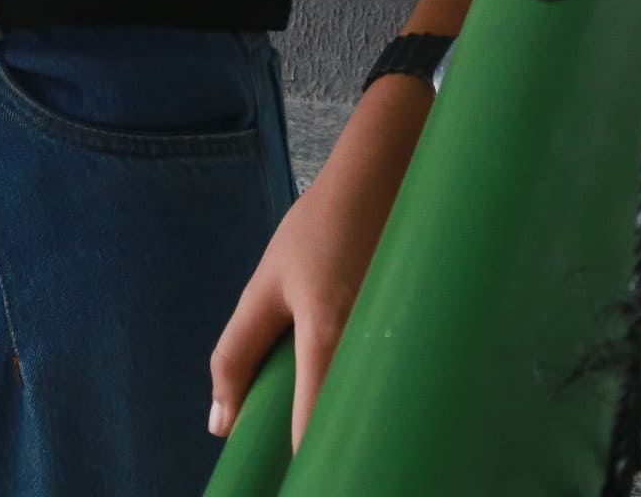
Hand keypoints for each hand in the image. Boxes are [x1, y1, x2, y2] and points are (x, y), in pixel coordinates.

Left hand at [206, 79, 426, 450]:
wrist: (382, 175)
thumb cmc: (317, 230)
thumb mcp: (265, 286)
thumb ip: (236, 353)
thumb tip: (219, 425)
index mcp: (325, 332)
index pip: (312, 425)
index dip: (304, 462)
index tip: (295, 480)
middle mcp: (370, 342)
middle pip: (350, 422)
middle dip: (334, 444)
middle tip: (317, 457)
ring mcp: (403, 338)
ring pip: (379, 405)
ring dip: (356, 418)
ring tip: (341, 422)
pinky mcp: (421, 333)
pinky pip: (397, 382)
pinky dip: (379, 395)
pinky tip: (367, 391)